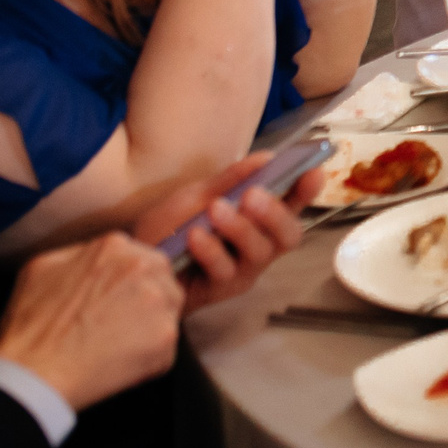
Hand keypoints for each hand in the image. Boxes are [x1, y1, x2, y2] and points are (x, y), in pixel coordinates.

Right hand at [0, 234, 182, 410]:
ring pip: (169, 311)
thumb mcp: (43, 268)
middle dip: (145, 301)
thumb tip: (92, 259)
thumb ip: (77, 254)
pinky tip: (118, 364)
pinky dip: (148, 359)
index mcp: (114, 246)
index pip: (140, 259)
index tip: (115, 302)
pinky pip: (166, 347)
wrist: (34, 373)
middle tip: (116, 326)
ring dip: (149, 328)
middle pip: (162, 280)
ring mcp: (158, 300)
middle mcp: (143, 266)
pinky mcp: (166, 335)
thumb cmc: (32, 327)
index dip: (128, 285)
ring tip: (113, 345)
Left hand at [133, 154, 320, 314]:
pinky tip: (194, 236)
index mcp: (258, 218)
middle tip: (252, 195)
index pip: (292, 203)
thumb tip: (267, 158)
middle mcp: (260, 245)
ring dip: (240, 228)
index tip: (313, 172)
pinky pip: (226, 270)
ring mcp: (244, 269)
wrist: (134, 261)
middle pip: (289, 235)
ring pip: (261, 252)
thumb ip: (231, 180)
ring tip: (216, 210)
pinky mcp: (222, 290)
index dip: (308, 190)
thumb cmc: (170, 227)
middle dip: (276, 213)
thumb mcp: (198, 195)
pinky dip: (211, 249)